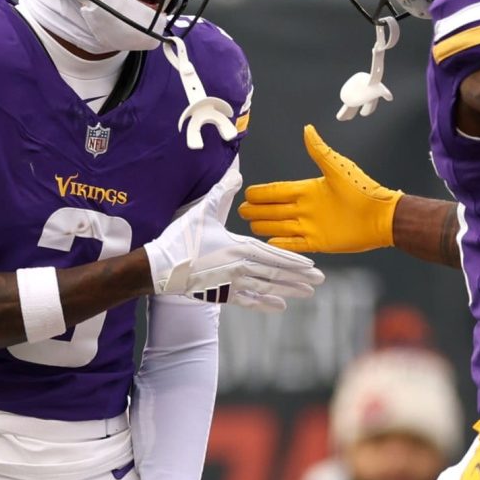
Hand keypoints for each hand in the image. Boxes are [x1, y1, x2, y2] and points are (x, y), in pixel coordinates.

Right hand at [145, 170, 323, 309]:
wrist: (160, 268)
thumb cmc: (181, 238)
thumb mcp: (204, 210)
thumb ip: (223, 192)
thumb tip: (237, 173)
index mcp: (239, 248)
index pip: (273, 255)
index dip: (294, 261)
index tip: (312, 265)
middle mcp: (240, 268)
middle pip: (276, 274)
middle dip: (299, 277)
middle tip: (320, 281)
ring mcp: (232, 284)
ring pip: (266, 288)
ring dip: (288, 291)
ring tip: (308, 292)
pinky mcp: (222, 295)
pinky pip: (249, 301)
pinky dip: (265, 304)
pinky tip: (280, 306)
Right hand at [238, 124, 401, 252]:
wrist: (380, 216)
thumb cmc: (363, 190)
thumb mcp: (338, 168)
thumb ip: (319, 151)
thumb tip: (308, 129)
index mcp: (309, 190)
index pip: (278, 191)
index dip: (262, 192)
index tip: (248, 192)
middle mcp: (306, 208)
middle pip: (275, 209)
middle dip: (257, 209)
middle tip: (242, 210)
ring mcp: (311, 226)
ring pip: (280, 226)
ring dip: (265, 226)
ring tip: (250, 225)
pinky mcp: (318, 242)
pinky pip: (294, 244)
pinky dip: (281, 244)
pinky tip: (268, 243)